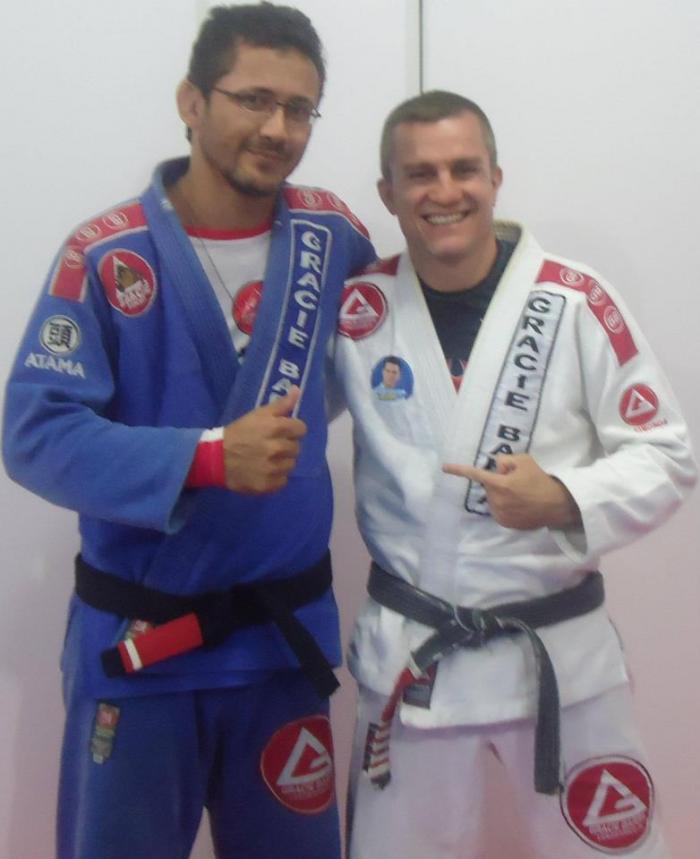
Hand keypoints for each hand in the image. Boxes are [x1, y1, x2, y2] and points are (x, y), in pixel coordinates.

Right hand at [223, 387, 306, 493]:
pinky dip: (275, 477)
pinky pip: (283, 481)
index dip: (292, 430)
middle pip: (296, 448)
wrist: (215, 458)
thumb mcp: (258, 415)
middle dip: (286, 446)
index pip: (301, 429)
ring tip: (266, 459)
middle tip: (270, 446)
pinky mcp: (267, 485)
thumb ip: (281, 404)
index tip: (282, 432)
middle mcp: (276, 448)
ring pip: (291, 465)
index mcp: (275, 428)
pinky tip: (263, 471)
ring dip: (282, 462)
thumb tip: (298, 390)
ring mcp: (272, 468)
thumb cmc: (238, 433)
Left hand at [442, 453, 580, 529]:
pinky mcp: (505, 523)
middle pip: (488, 486)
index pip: (475, 474)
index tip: (444, 467)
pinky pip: (498, 510)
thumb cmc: (540, 480)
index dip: (459, 470)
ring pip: (492, 499)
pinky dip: (504, 505)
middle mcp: (497, 501)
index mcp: (500, 484)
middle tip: (515, 481)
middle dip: (497, 481)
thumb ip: (505, 460)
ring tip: (519, 494)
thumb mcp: (525, 461)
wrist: (557, 504)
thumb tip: (496, 466)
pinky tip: (518, 504)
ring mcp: (500, 514)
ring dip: (499, 494)